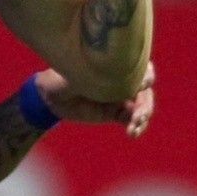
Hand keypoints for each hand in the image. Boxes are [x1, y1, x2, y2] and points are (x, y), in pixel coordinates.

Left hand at [36, 62, 155, 137]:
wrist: (51, 96)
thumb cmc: (62, 76)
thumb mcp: (76, 73)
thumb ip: (94, 75)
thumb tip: (108, 75)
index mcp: (115, 62)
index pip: (139, 64)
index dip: (145, 74)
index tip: (141, 84)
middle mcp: (123, 78)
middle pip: (145, 88)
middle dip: (145, 100)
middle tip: (138, 113)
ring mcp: (122, 95)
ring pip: (142, 104)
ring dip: (143, 115)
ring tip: (134, 125)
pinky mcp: (118, 112)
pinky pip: (133, 119)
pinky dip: (137, 126)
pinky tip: (133, 133)